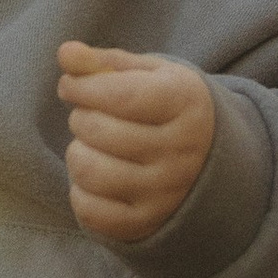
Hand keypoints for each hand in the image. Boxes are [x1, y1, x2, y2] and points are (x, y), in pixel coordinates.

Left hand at [58, 43, 216, 246]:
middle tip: (90, 116)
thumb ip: (105, 63)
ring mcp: (164, 193)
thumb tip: (66, 53)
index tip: (71, 85)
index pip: (119, 95)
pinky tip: (98, 177)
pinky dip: (81, 191)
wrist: (211, 165)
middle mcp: (180, 152)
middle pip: (99, 131)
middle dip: (81, 117)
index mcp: (185, 105)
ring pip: (89, 171)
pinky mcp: (146, 224)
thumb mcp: (149, 76)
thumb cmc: (169, 109)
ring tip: (93, 146)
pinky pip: (89, 210)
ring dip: (78, 153)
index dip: (83, 87)